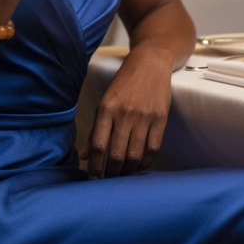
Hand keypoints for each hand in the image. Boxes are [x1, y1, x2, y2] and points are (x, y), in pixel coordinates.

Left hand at [81, 46, 171, 177]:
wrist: (151, 62)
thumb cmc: (124, 83)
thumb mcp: (105, 101)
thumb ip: (96, 129)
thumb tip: (83, 155)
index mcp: (106, 108)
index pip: (98, 145)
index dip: (94, 166)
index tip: (92, 178)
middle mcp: (124, 113)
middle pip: (116, 154)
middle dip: (110, 173)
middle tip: (108, 181)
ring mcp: (144, 117)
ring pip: (134, 154)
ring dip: (127, 171)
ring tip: (122, 176)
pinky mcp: (161, 119)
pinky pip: (153, 148)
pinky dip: (145, 162)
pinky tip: (139, 166)